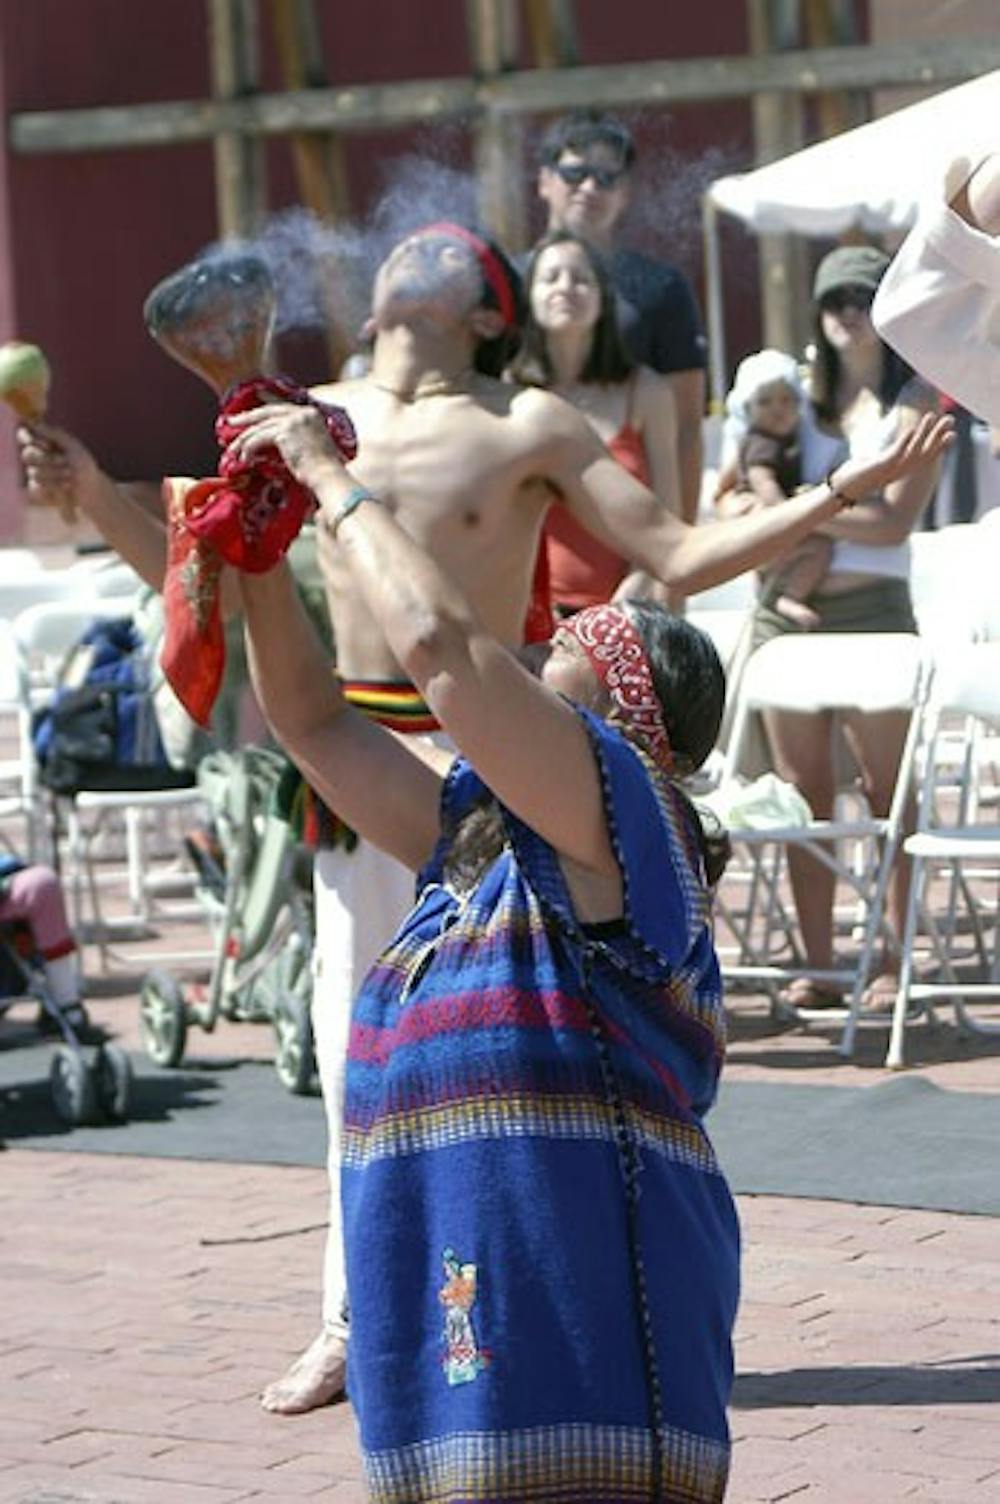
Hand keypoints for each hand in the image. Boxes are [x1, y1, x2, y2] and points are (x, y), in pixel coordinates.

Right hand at [17, 422, 100, 521]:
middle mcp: (35, 457)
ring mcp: (35, 474)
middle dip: (48, 460)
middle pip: (27, 455)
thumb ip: (54, 433)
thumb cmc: (84, 465)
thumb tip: (34, 422)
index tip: (47, 445)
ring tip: (71, 477)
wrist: (92, 489)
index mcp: (42, 443)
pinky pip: (36, 488)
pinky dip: (54, 488)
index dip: (30, 439)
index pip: (24, 436)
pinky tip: (66, 488)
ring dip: (56, 475)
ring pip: (34, 473)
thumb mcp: (73, 446)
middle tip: (65, 463)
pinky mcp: (37, 491)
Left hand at [224, 402, 347, 489]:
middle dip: (247, 417)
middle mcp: (302, 413)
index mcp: (311, 414)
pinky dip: (248, 449)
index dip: (266, 406)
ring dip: (244, 440)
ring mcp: (293, 421)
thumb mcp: (313, 448)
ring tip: (233, 449)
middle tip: (232, 421)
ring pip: (260, 427)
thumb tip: (281, 443)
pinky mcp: (283, 433)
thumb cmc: (324, 470)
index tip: (254, 404)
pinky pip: (258, 439)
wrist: (328, 475)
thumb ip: (299, 439)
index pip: (283, 407)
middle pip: (267, 412)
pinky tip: (244, 460)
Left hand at [830, 411, 953, 503]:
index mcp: (897, 472)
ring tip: (931, 416)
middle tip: (950, 420)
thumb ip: (879, 457)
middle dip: (937, 436)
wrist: (836, 492)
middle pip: (924, 454)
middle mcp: (897, 473)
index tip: (951, 433)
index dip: (938, 446)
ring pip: (913, 452)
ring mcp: (889, 472)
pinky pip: (895, 454)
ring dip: (924, 434)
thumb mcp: (869, 464)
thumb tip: (879, 451)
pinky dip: (904, 441)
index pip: (923, 458)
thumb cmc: (850, 478)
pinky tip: (912, 428)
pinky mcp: (878, 468)